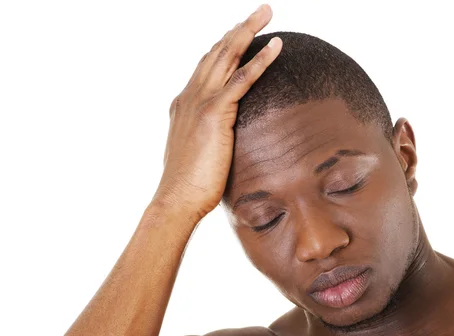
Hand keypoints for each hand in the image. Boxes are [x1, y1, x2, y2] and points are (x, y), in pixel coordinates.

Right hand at [152, 4, 281, 220]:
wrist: (176, 199)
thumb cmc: (189, 185)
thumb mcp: (196, 153)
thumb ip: (205, 137)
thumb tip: (219, 142)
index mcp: (184, 103)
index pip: (206, 66)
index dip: (223, 47)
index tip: (238, 32)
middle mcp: (190, 95)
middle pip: (217, 52)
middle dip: (239, 28)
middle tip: (260, 12)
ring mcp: (200, 101)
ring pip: (227, 56)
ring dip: (248, 30)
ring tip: (266, 11)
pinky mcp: (215, 113)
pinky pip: (241, 79)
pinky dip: (260, 60)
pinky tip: (276, 45)